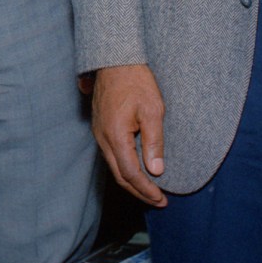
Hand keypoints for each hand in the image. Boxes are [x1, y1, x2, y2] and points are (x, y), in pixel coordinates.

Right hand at [92, 63, 168, 205]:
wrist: (114, 61)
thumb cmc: (136, 82)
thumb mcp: (153, 110)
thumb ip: (154, 141)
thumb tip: (156, 170)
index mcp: (115, 135)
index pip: (130, 173)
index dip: (146, 190)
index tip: (161, 199)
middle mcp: (103, 138)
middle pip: (119, 175)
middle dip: (139, 192)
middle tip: (159, 201)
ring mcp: (99, 133)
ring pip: (114, 167)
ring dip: (132, 182)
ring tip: (151, 190)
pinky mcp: (101, 128)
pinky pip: (112, 156)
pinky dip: (125, 168)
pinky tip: (138, 169)